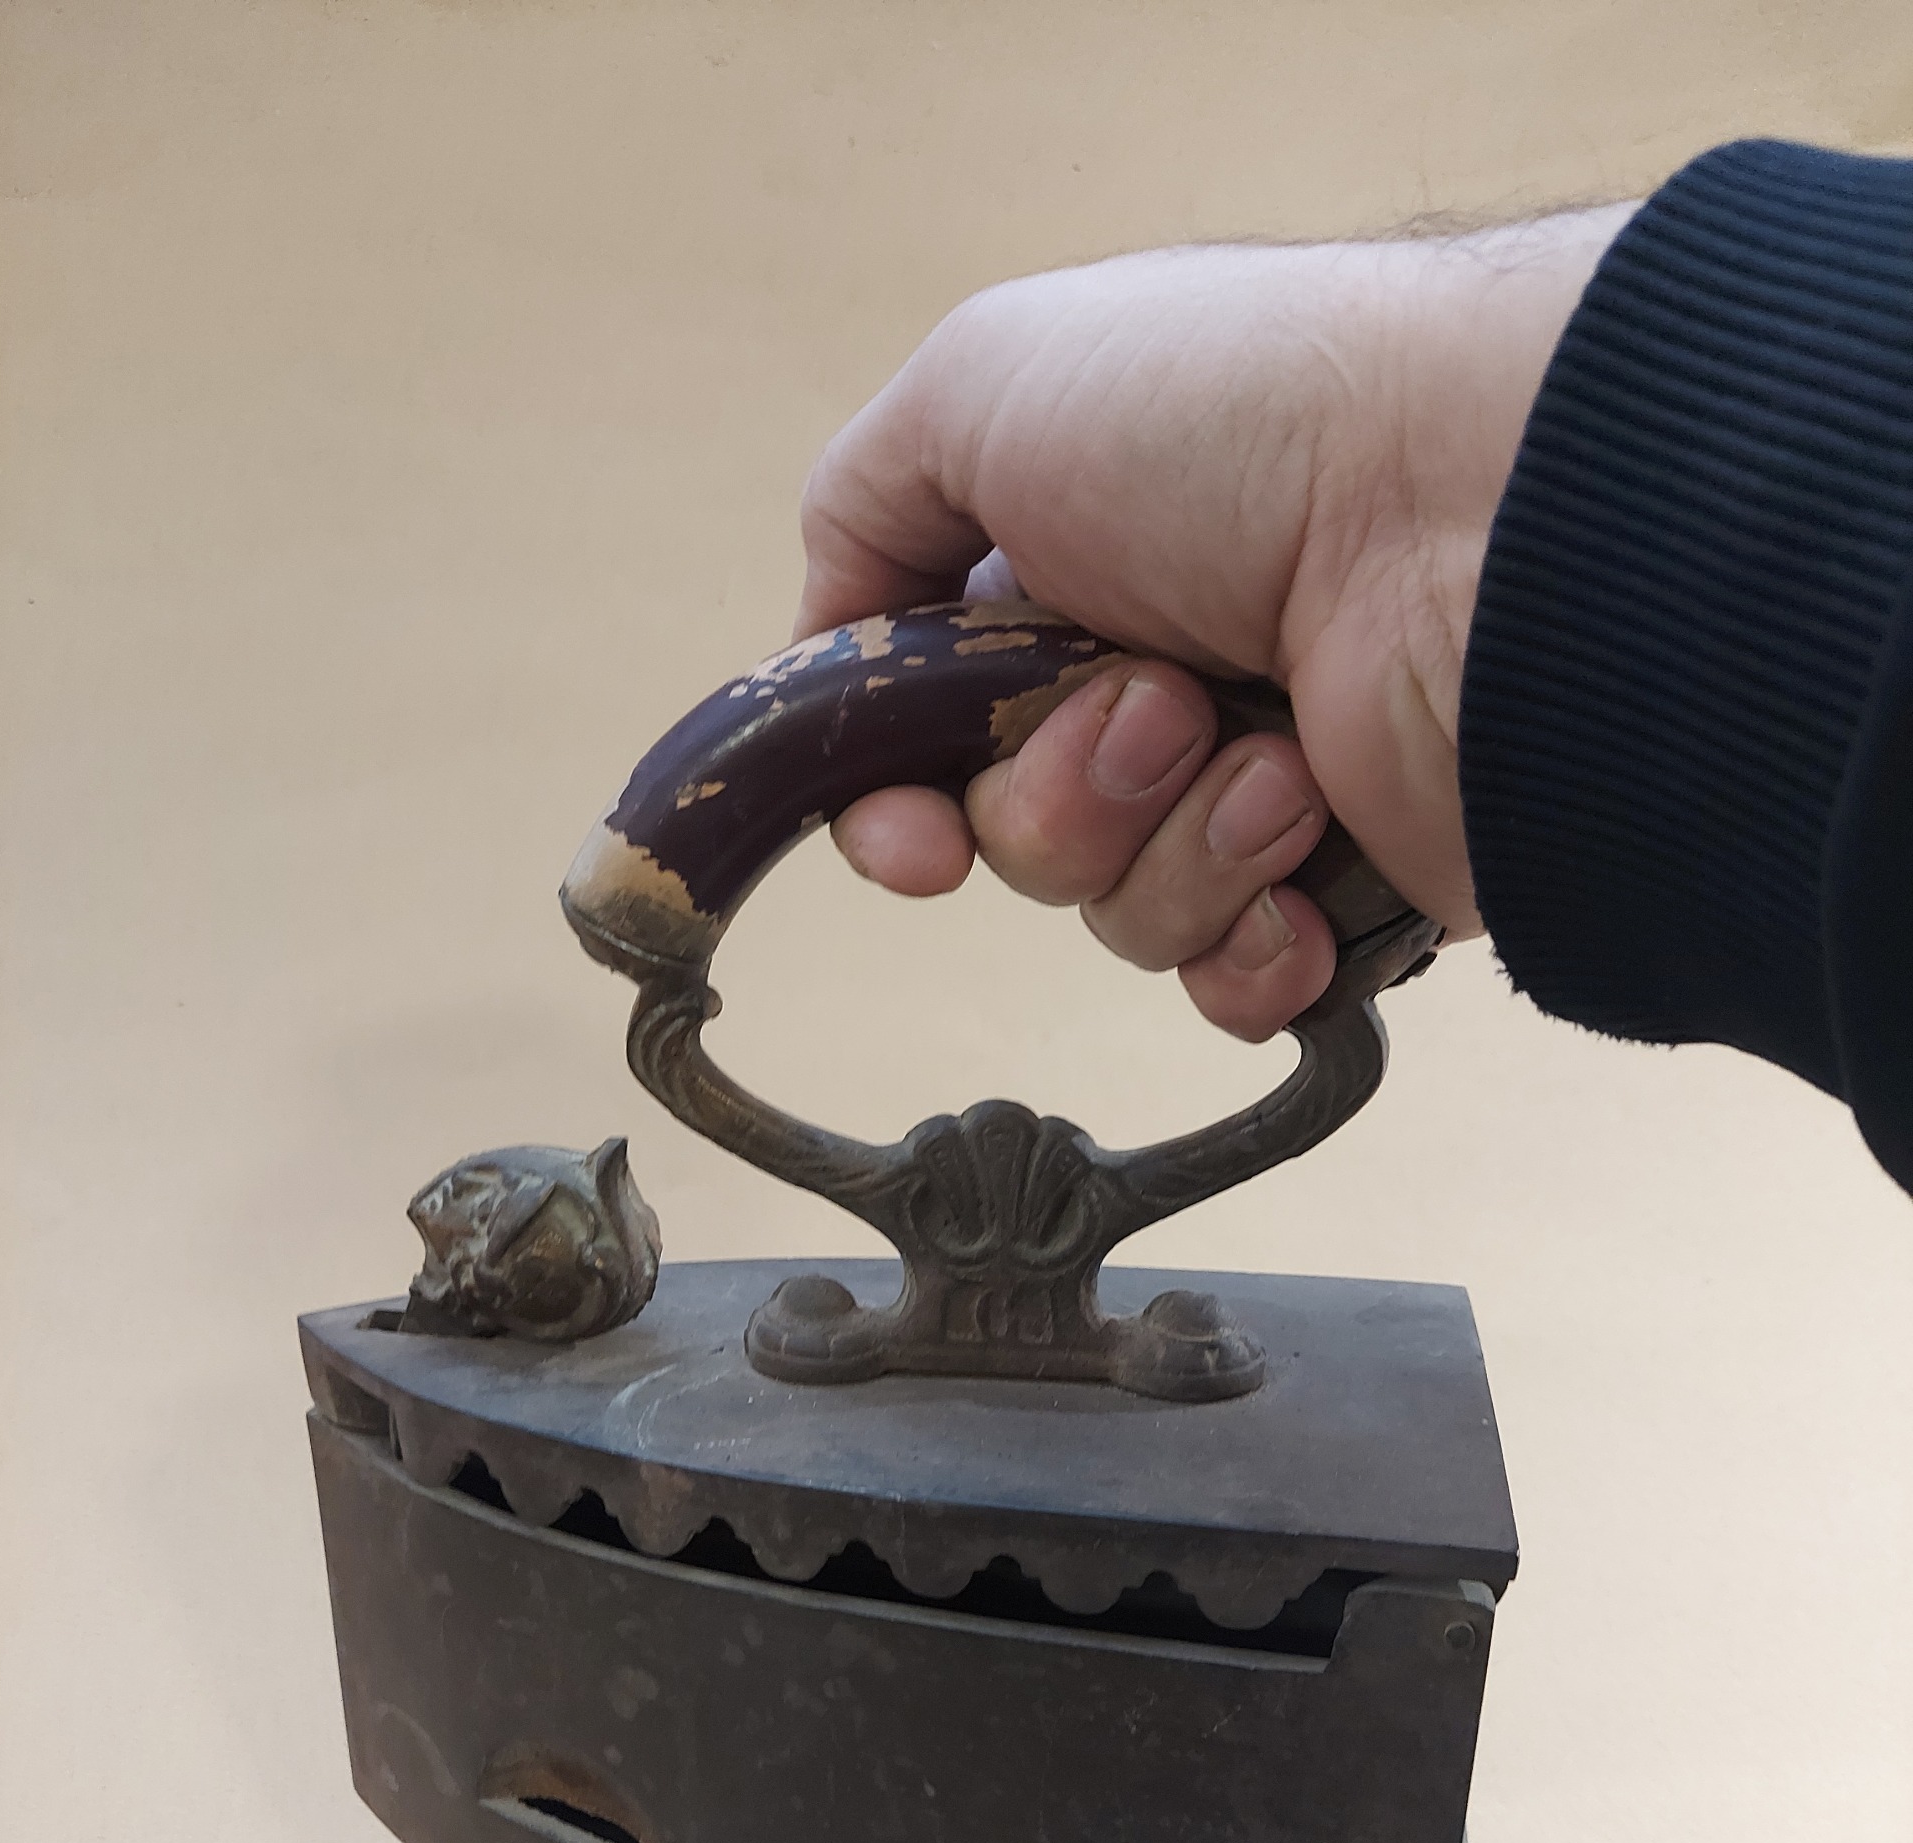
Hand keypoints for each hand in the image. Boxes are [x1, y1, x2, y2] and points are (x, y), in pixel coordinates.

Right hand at [797, 211, 1629, 1037]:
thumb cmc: (1247, 416)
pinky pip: (1232, 985)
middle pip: (1014, 838)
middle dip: (1063, 797)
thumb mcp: (980, 387)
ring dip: (1172, 844)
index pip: (927, 739)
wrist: (1485, 513)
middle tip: (1163, 705)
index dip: (896, 807)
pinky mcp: (1357, 885)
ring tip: (1274, 753)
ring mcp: (1261, 788)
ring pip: (1119, 915)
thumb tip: (828, 645)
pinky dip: (1252, 938)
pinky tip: (1311, 857)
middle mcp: (1161, 680)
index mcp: (1071, 573)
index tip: (911, 837)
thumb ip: (860, 510)